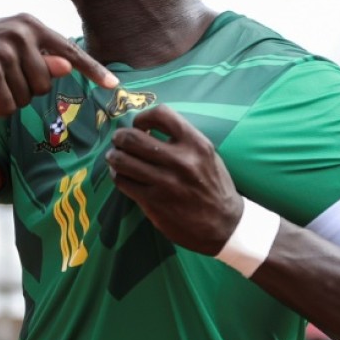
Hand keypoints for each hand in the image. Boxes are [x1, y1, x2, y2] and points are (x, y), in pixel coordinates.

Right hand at [0, 13, 117, 116]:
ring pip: (27, 99)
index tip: (113, 85)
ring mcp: (6, 49)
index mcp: (30, 24)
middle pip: (47, 85)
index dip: (93, 70)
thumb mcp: (10, 53)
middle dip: (24, 92)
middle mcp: (21, 32)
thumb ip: (39, 59)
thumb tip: (68, 66)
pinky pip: (7, 106)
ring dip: (6, 101)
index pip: (70, 51)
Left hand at [105, 104, 243, 255]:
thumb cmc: (214, 186)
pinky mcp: (153, 202)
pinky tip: (120, 175)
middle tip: (118, 141)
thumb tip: (147, 128)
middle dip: (120, 137)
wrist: (225, 225)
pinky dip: (117, 175)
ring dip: (114, 156)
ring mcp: (165, 182)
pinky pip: (123, 182)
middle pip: (133, 138)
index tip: (139, 125)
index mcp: (196, 144)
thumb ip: (182, 140)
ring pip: (122, 160)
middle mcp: (180, 160)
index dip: (142, 117)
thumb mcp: (207, 156)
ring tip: (115, 157)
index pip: (161, 114)